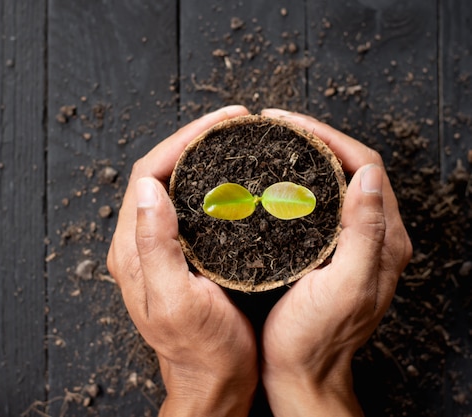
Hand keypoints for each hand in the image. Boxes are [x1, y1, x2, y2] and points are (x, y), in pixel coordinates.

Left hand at [107, 106, 257, 416]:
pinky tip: (235, 178)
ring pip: (176, 185)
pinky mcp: (181, 255)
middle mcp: (140, 242)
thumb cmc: (201, 352)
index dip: (184, 140)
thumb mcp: (177, 302)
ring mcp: (160, 248)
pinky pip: (190, 205)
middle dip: (195, 139)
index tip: (223, 123)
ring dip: (203, 156)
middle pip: (161, 172)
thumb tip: (149, 186)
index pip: (150, 173)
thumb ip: (155, 246)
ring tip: (237, 140)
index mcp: (132, 248)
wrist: (213, 384)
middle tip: (235, 123)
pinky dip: (211, 182)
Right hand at [259, 109, 412, 415]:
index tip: (288, 123)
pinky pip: (318, 202)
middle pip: (351, 167)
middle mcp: (373, 236)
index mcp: (384, 239)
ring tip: (272, 143)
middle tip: (276, 125)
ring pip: (334, 181)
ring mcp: (351, 243)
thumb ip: (365, 233)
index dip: (328, 137)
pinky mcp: (329, 251)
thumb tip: (369, 175)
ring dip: (306, 156)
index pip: (365, 166)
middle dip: (315, 138)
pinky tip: (273, 180)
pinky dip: (298, 182)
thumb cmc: (316, 339)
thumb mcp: (345, 287)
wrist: (301, 373)